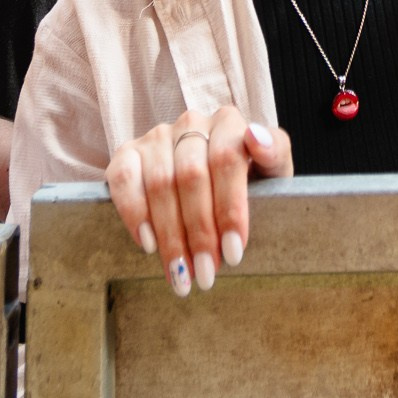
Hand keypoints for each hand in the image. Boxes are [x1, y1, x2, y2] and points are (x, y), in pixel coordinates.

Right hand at [106, 105, 290, 296]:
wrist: (214, 184)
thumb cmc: (248, 181)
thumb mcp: (271, 171)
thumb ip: (274, 153)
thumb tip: (256, 137)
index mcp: (228, 123)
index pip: (226, 160)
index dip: (229, 209)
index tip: (235, 253)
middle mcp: (191, 123)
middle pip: (191, 176)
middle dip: (200, 232)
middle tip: (207, 274)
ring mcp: (156, 136)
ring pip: (159, 184)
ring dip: (170, 236)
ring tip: (181, 273)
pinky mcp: (128, 153)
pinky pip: (124, 181)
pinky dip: (134, 214)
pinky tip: (148, 245)